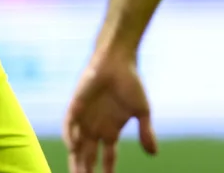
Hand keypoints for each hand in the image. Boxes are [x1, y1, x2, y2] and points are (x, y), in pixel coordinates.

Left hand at [63, 52, 157, 172]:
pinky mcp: (75, 105)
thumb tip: (154, 154)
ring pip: (76, 145)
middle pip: (88, 156)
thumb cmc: (131, 83)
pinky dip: (70, 135)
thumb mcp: (142, 111)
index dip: (107, 171)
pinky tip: (73, 146)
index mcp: (110, 131)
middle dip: (87, 171)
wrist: (118, 61)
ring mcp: (84, 118)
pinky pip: (69, 124)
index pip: (108, 158)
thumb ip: (146, 132)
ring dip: (76, 159)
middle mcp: (95, 128)